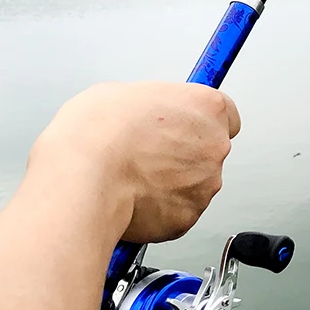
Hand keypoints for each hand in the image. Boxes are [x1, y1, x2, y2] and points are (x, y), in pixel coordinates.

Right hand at [28, 81, 239, 242]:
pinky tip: (132, 198)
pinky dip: (159, 210)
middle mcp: (215, 145)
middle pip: (208, 150)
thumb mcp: (124, 93)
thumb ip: (154, 104)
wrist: (83, 178)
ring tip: (132, 177)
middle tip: (147, 154)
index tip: (188, 126)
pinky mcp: (188, 216)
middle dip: (183, 154)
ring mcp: (205, 183)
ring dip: (172, 183)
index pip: (227, 114)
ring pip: (194, 184)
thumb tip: (147, 113)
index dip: (202, 122)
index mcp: (207, 107)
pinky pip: (177, 212)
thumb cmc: (98, 132)